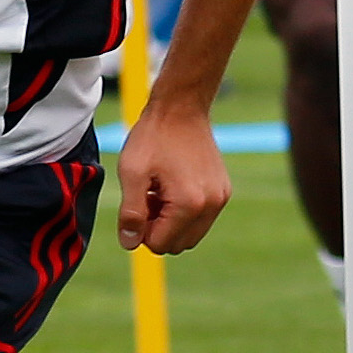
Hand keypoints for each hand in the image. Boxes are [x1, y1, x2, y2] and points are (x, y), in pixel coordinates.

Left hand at [114, 96, 232, 256]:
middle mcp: (211, 205)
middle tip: (147, 197)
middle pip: (178, 245)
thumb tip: (130, 244)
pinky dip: (184, 212)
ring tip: (159, 191)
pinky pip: (201, 219)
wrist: (181, 107)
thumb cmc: (154, 137)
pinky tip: (171, 186)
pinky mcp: (223, 191)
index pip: (159, 244)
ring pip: (191, 234)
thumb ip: (130, 213)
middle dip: (157, 229)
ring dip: (171, 222)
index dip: (141, 230)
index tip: (137, 202)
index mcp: (189, 204)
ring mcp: (220, 198)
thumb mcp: (132, 173)